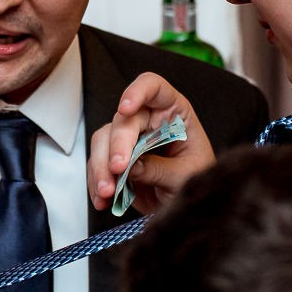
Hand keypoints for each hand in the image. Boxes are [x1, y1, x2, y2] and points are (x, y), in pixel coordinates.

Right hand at [86, 73, 215, 215]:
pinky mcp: (116, 159)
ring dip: (101, 166)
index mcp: (173, 113)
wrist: (186, 204)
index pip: (154, 88)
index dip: (138, 92)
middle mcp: (149, 121)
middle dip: (116, 145)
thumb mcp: (185, 176)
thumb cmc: (195, 180)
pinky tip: (102, 198)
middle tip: (118, 169)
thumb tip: (131, 166)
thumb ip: (159, 169)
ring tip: (107, 191)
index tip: (126, 108)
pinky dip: (96, 181)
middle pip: (124, 120)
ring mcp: (130, 139)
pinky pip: (98, 163)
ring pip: (103, 140)